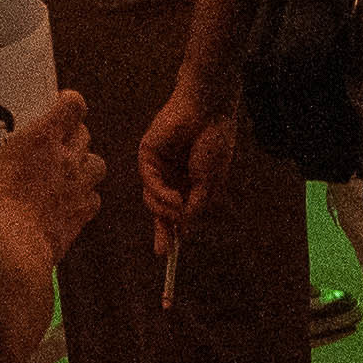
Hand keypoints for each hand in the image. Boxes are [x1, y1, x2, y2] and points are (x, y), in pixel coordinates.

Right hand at [0, 86, 105, 261]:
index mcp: (40, 139)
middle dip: (72, 133)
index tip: (60, 102)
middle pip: (84, 133)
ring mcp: (77, 188)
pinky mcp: (81, 216)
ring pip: (97, 164)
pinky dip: (84, 198)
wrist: (8, 253)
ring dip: (84, 164)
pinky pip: (93, 199)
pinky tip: (67, 204)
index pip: (72, 106)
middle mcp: (65, 159)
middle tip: (54, 140)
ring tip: (66, 171)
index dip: (68, 102)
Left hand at [139, 78, 231, 247]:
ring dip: (166, 210)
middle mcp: (172, 175)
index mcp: (190, 181)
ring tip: (181, 208)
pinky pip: (149, 183)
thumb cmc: (215, 141)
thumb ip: (195, 204)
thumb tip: (184, 227)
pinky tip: (174, 198)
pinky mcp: (147, 155)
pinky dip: (161, 195)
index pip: (178, 211)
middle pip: (161, 209)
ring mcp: (159, 165)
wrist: (209, 109)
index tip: (174, 253)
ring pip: (153, 199)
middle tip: (163, 252)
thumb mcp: (210, 182)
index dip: (176, 231)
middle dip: (162, 231)